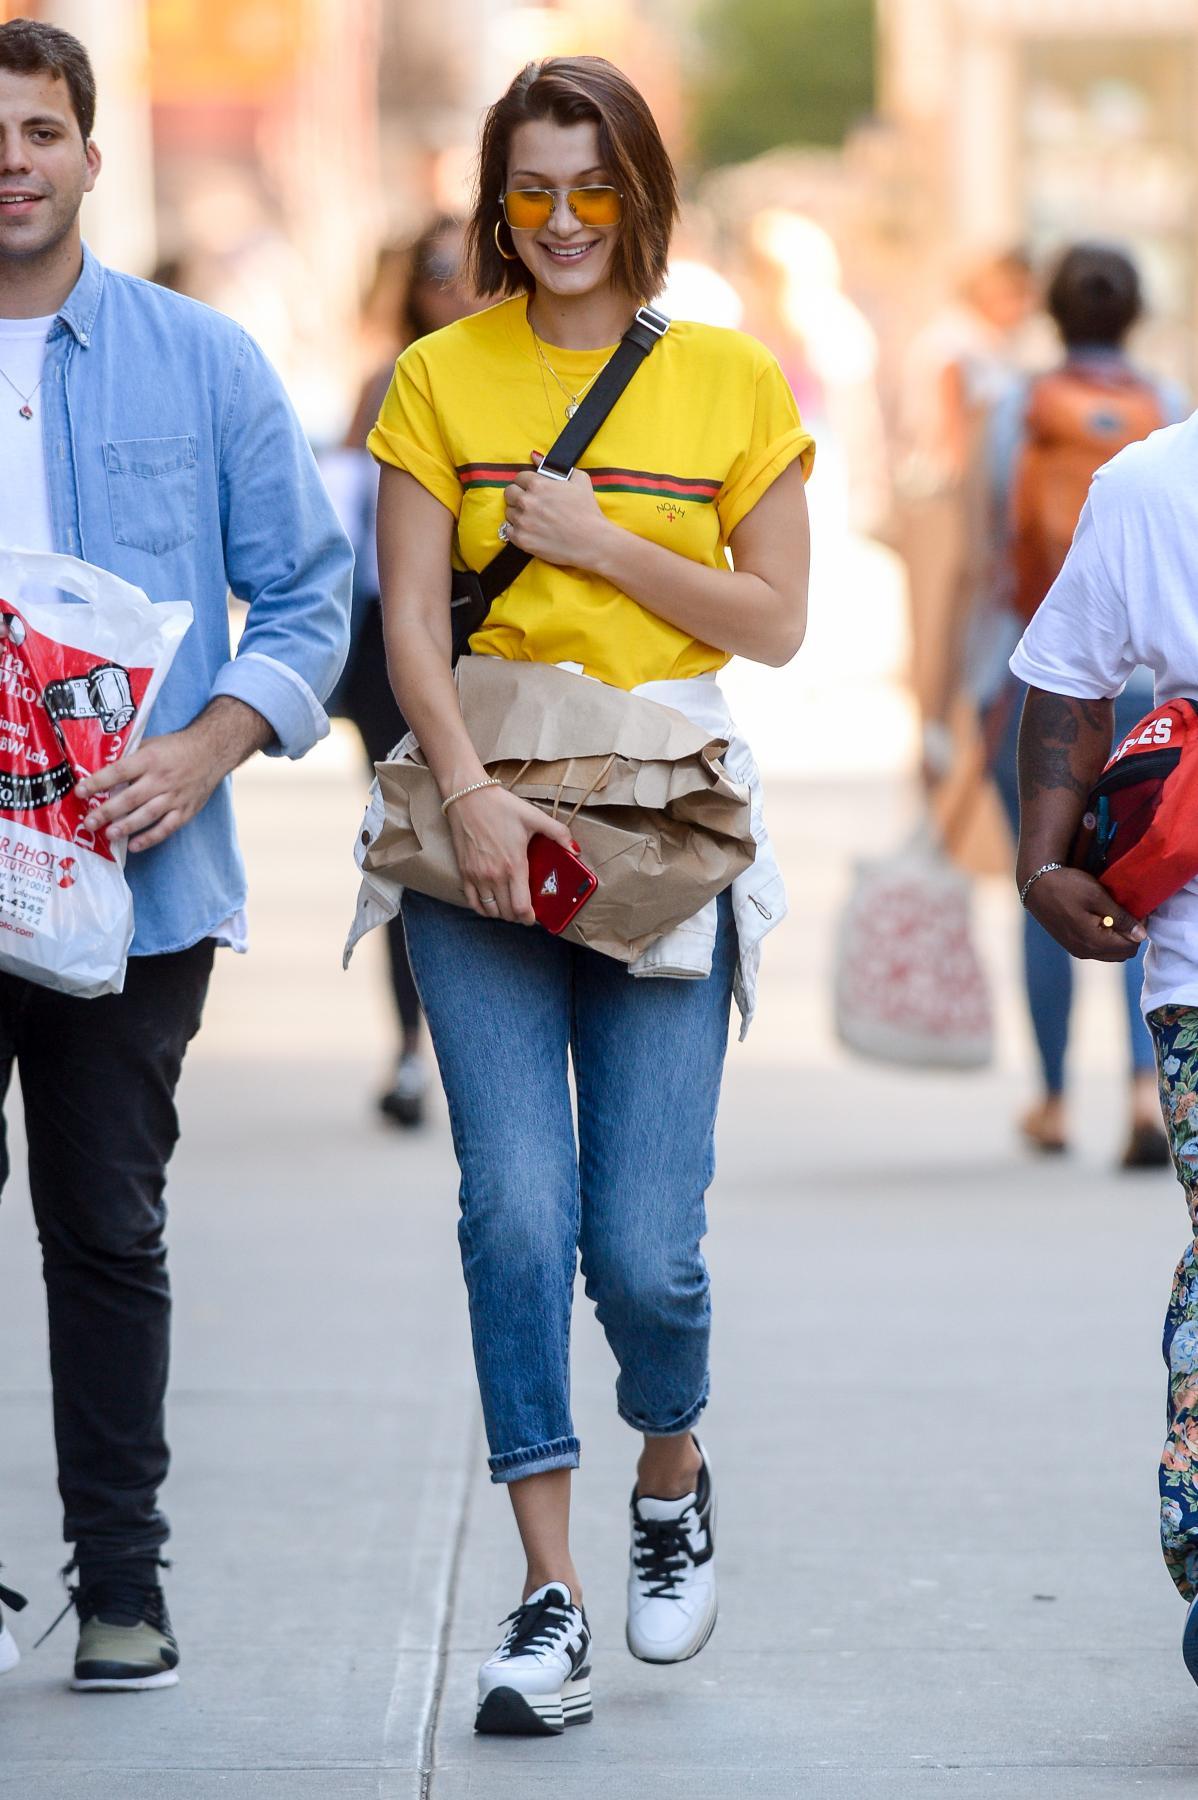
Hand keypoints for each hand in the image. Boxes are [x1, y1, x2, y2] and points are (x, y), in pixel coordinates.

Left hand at [75, 703, 262, 853]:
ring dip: (126, 826)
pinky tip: (134, 846)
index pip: (118, 772)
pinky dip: (150, 838)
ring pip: (147, 815)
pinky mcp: (186, 810)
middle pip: (130, 798)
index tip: (79, 791)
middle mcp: (161, 779)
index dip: (98, 782)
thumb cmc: (176, 747)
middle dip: (107, 811)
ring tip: (109, 835)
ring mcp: (175, 796)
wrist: (212, 751)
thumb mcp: (151, 744)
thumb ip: (130, 757)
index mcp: (149, 759)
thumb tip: (100, 769)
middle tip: (89, 822)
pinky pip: (167, 827)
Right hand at [447, 784, 576, 923]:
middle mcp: (494, 875)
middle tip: (525, 909)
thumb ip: (558, 833)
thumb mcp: (534, 816)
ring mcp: (477, 876)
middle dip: (518, 916)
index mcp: (514, 865)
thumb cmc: (502, 806)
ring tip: (509, 906)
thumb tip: (576, 850)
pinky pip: (472, 902)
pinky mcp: (464, 872)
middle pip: (507, 913)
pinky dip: (482, 908)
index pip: (521, 907)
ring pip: (490, 911)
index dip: (529, 918)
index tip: (534, 917)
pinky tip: (490, 903)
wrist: (468, 796)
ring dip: (502, 913)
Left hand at [501, 452, 611, 568]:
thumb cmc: (587, 511)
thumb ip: (553, 466)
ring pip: (509, 512)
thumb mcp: (579, 480)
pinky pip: (508, 531)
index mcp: (538, 484)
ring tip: (533, 519)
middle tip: (530, 503)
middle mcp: (527, 501)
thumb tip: (534, 456)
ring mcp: (523, 522)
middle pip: (509, 493)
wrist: (592, 542)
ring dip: (518, 513)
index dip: (526, 482)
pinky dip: (516, 531)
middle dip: (518, 496)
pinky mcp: (522, 540)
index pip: (519, 477)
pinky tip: (530, 531)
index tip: (532, 489)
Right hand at [1023, 866, 1146, 961]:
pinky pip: (1097, 949)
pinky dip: (1105, 939)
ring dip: (1117, 938)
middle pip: (1122, 954)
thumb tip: (1142, 936)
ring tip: (1113, 916)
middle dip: (1129, 936)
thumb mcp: (1097, 896)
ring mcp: (1077, 950)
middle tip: (1126, 913)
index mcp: (1094, 941)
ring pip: (1110, 953)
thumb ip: (1121, 917)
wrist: (1036, 885)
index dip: (1138, 930)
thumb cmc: (1067, 886)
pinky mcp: (1071, 945)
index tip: (1135, 911)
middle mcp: (1086, 951)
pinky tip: (1099, 920)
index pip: (1130, 947)